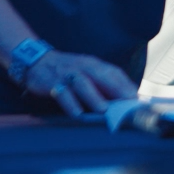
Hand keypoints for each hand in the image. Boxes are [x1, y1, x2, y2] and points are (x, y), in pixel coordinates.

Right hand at [22, 50, 136, 116]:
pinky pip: (62, 92)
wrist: (37, 61)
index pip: (114, 72)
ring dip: (93, 96)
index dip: (126, 85)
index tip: (137, 99)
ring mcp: (67, 74)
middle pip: (101, 75)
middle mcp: (82, 67)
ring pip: (82, 83)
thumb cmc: (68, 71)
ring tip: (103, 109)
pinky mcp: (52, 82)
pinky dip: (70, 102)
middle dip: (116, 88)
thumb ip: (103, 85)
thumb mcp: (87, 73)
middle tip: (127, 103)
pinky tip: (77, 113)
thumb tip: (124, 100)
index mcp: (94, 65)